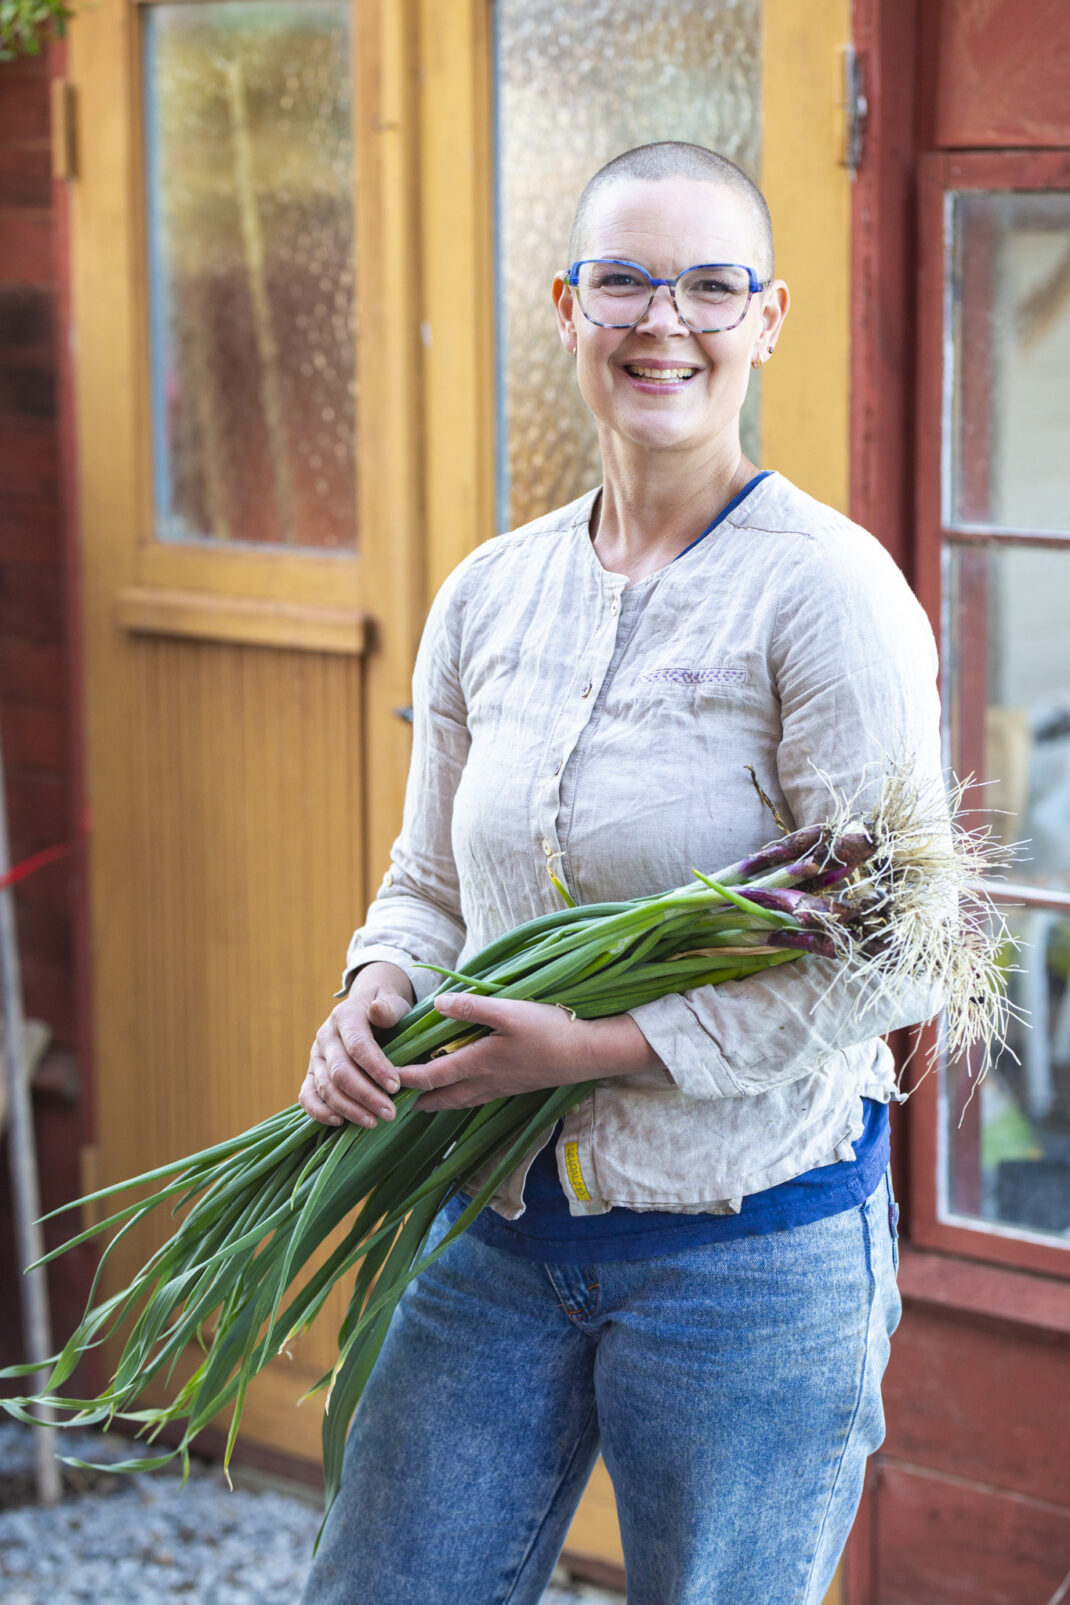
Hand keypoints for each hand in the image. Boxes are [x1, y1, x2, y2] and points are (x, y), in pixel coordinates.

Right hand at [299, 961, 414, 1127]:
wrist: (369, 1007)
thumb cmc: (387, 1009)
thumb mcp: (393, 1002)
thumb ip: (389, 1009)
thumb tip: (377, 1010)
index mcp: (345, 1016)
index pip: (357, 1045)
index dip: (375, 1067)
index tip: (395, 1087)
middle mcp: (325, 1036)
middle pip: (340, 1071)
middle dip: (365, 1095)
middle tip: (389, 1113)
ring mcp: (316, 1056)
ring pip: (325, 1087)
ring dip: (349, 1109)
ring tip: (373, 1122)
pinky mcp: (312, 1074)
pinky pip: (307, 1096)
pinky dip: (319, 1112)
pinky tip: (340, 1123)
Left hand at [395, 991, 662, 1110]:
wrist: (588, 1053)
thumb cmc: (549, 1030)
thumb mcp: (509, 1011)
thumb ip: (471, 1008)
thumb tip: (437, 1004)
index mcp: (479, 1063)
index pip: (432, 1075)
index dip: (407, 1077)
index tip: (385, 1077)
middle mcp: (487, 1081)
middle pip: (444, 1097)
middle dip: (419, 1100)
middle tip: (396, 1102)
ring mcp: (504, 1086)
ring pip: (463, 1100)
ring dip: (441, 1102)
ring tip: (424, 1102)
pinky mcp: (518, 1085)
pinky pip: (480, 1097)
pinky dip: (463, 1097)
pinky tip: (467, 1090)